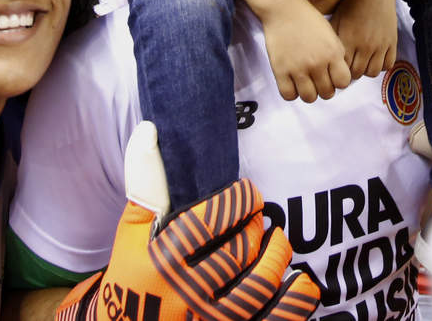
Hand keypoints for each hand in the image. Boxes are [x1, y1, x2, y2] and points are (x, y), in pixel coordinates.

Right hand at [57, 122, 321, 320]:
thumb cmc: (132, 273)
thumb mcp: (130, 231)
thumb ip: (144, 182)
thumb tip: (151, 129)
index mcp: (162, 261)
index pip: (210, 222)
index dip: (239, 200)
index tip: (248, 192)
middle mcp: (187, 293)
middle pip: (238, 251)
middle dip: (255, 225)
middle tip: (258, 215)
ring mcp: (210, 319)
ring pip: (259, 285)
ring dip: (276, 255)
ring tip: (274, 239)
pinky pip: (275, 318)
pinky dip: (297, 300)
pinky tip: (300, 280)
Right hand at [261, 0, 351, 101]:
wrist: (284, 9)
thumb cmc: (308, 20)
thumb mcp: (331, 35)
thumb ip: (337, 56)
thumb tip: (340, 78)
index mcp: (332, 53)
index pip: (343, 83)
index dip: (338, 81)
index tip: (332, 75)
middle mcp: (317, 63)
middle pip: (327, 93)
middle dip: (324, 88)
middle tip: (318, 79)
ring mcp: (298, 68)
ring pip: (309, 98)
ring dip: (309, 92)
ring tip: (305, 82)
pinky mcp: (280, 70)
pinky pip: (289, 95)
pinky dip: (292, 92)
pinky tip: (292, 82)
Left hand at [331, 0, 398, 79]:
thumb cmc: (352, 3)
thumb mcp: (336, 20)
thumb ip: (333, 40)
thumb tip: (329, 57)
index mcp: (348, 40)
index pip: (342, 68)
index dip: (340, 70)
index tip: (339, 68)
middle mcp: (364, 45)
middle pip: (357, 73)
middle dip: (352, 73)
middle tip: (350, 67)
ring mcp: (380, 45)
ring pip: (373, 72)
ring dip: (366, 71)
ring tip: (363, 63)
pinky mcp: (392, 42)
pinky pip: (389, 64)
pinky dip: (382, 65)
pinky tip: (375, 58)